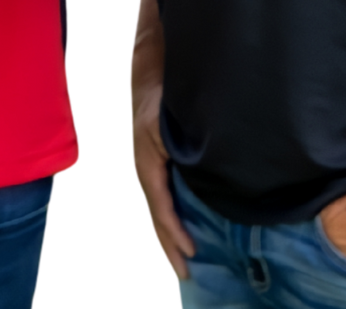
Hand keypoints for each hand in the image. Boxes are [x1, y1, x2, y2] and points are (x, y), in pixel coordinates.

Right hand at [131, 85, 195, 279]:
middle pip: (151, 215)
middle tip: (184, 274)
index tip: (190, 251)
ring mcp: (142, 167)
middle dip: (166, 246)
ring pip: (150, 210)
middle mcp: (140, 168)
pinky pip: (153, 199)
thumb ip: (186, 148)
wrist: (148, 73)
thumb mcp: (172, 122)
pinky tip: (173, 234)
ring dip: (163, 238)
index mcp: (146, 162)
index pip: (158, 205)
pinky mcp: (147, 165)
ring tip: (178, 263)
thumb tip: (205, 174)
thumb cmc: (166, 96)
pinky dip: (161, 221)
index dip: (172, 231)